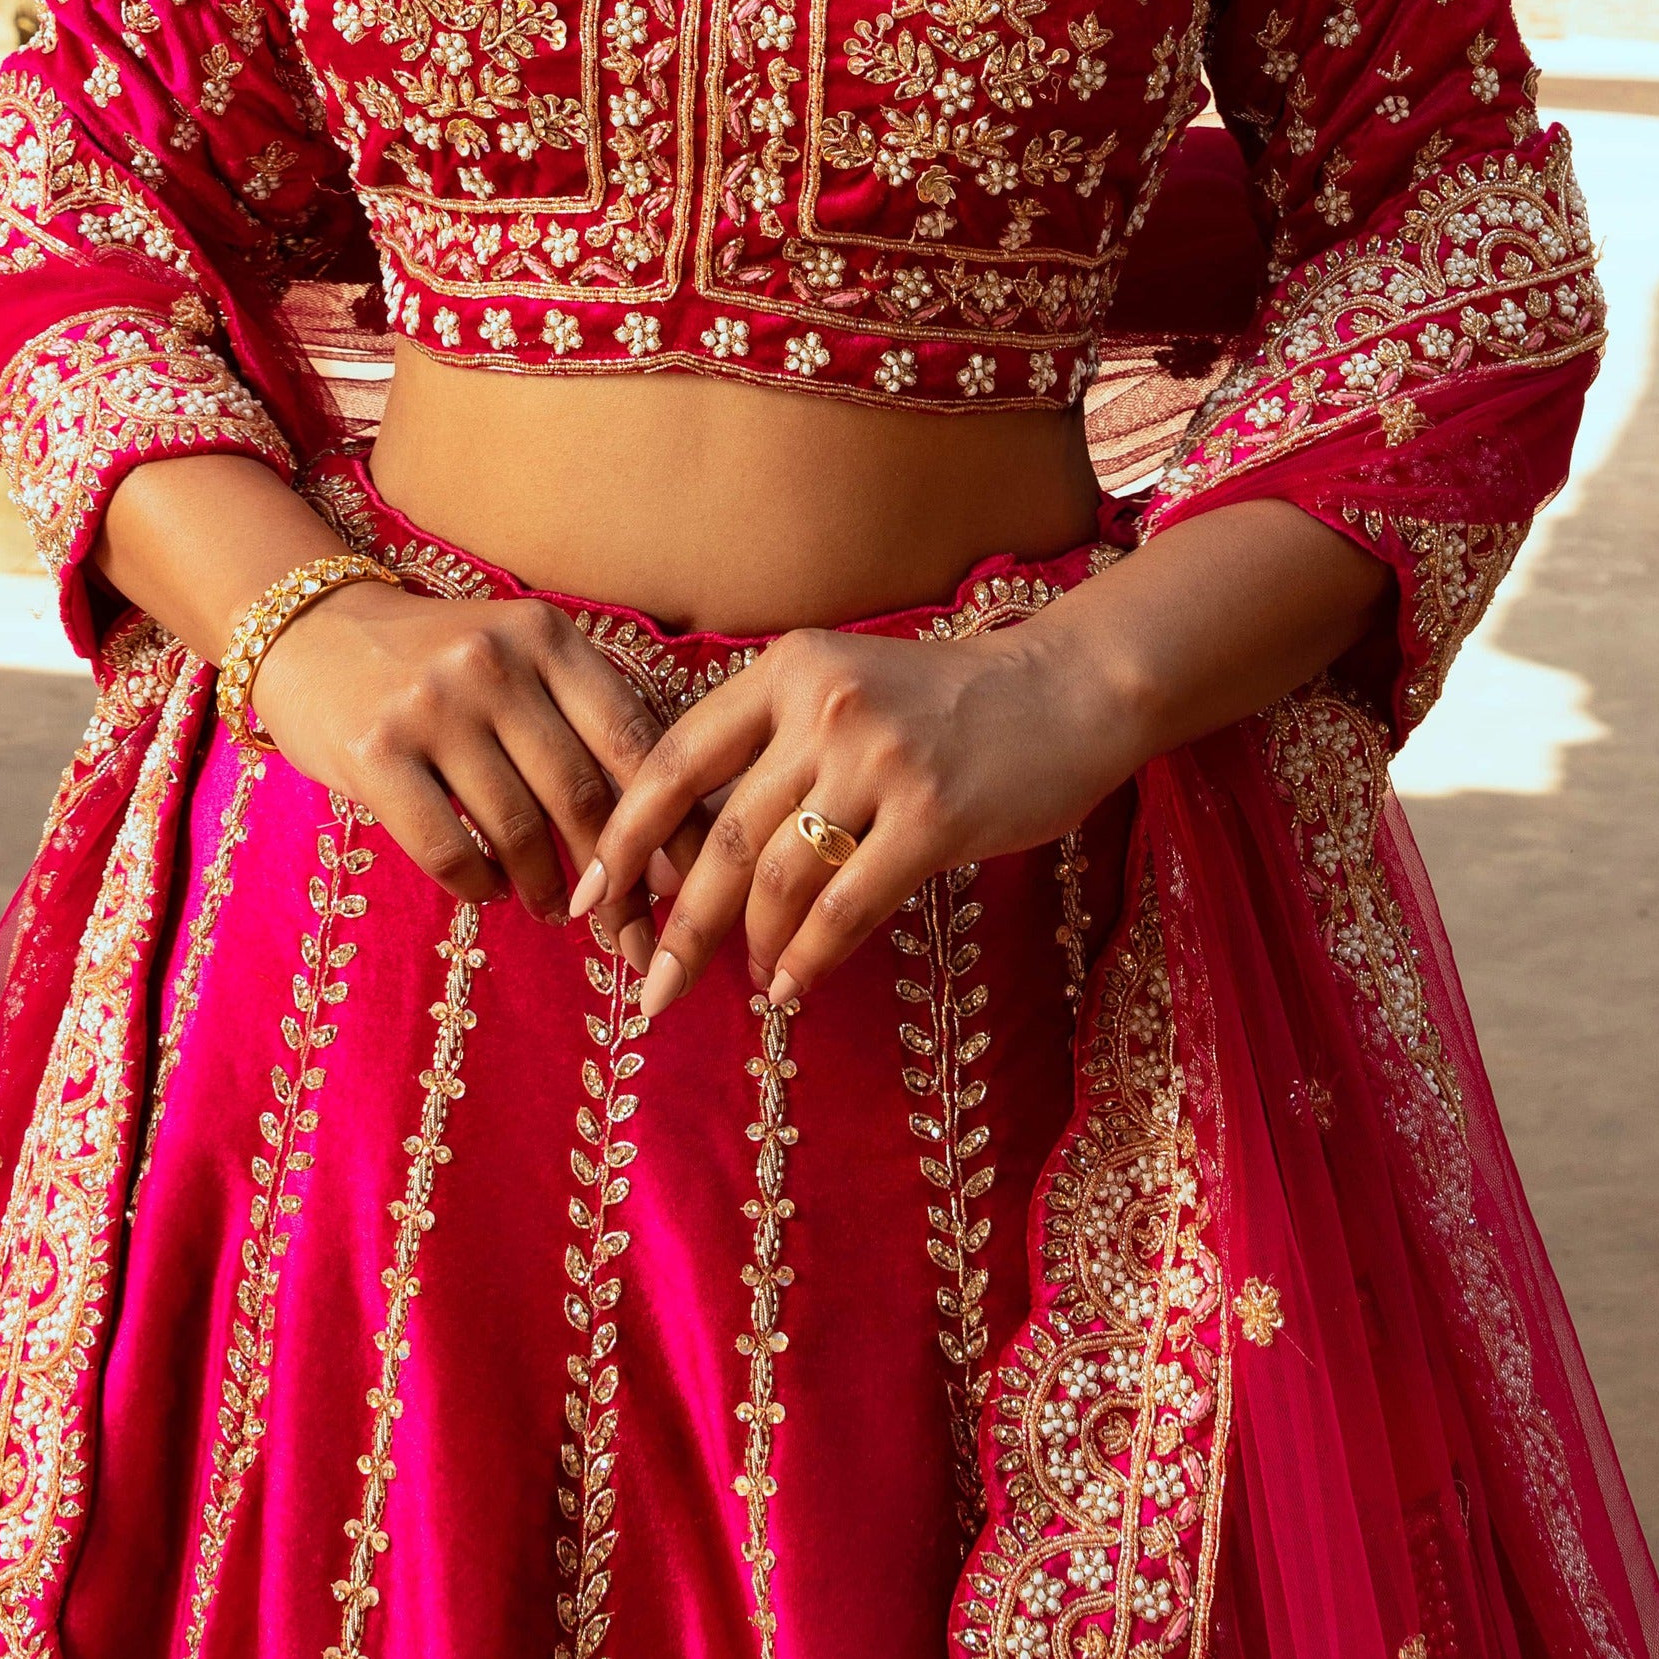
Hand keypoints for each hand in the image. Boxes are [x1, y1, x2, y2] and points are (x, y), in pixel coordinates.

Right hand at [253, 581, 670, 925]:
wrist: (312, 633)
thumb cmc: (437, 663)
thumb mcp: (517, 661)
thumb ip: (581, 722)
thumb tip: (662, 835)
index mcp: (545, 634)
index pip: (630, 737)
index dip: (668, 821)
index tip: (687, 883)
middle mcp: (493, 661)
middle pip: (580, 793)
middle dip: (614, 878)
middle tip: (628, 929)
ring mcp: (431, 705)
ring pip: (518, 830)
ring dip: (547, 888)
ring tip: (557, 908)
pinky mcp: (375, 753)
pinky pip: (450, 850)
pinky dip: (480, 887)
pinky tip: (488, 890)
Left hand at [568, 619, 1139, 1017]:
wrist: (1066, 691)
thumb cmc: (946, 705)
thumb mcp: (846, 691)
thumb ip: (775, 746)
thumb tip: (689, 853)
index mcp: (789, 668)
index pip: (677, 758)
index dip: (625, 835)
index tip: (591, 897)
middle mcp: (825, 705)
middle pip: (719, 836)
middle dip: (676, 924)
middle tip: (647, 990)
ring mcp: (879, 759)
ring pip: (777, 878)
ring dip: (750, 949)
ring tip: (747, 986)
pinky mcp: (932, 815)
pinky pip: (846, 907)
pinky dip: (810, 958)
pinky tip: (794, 987)